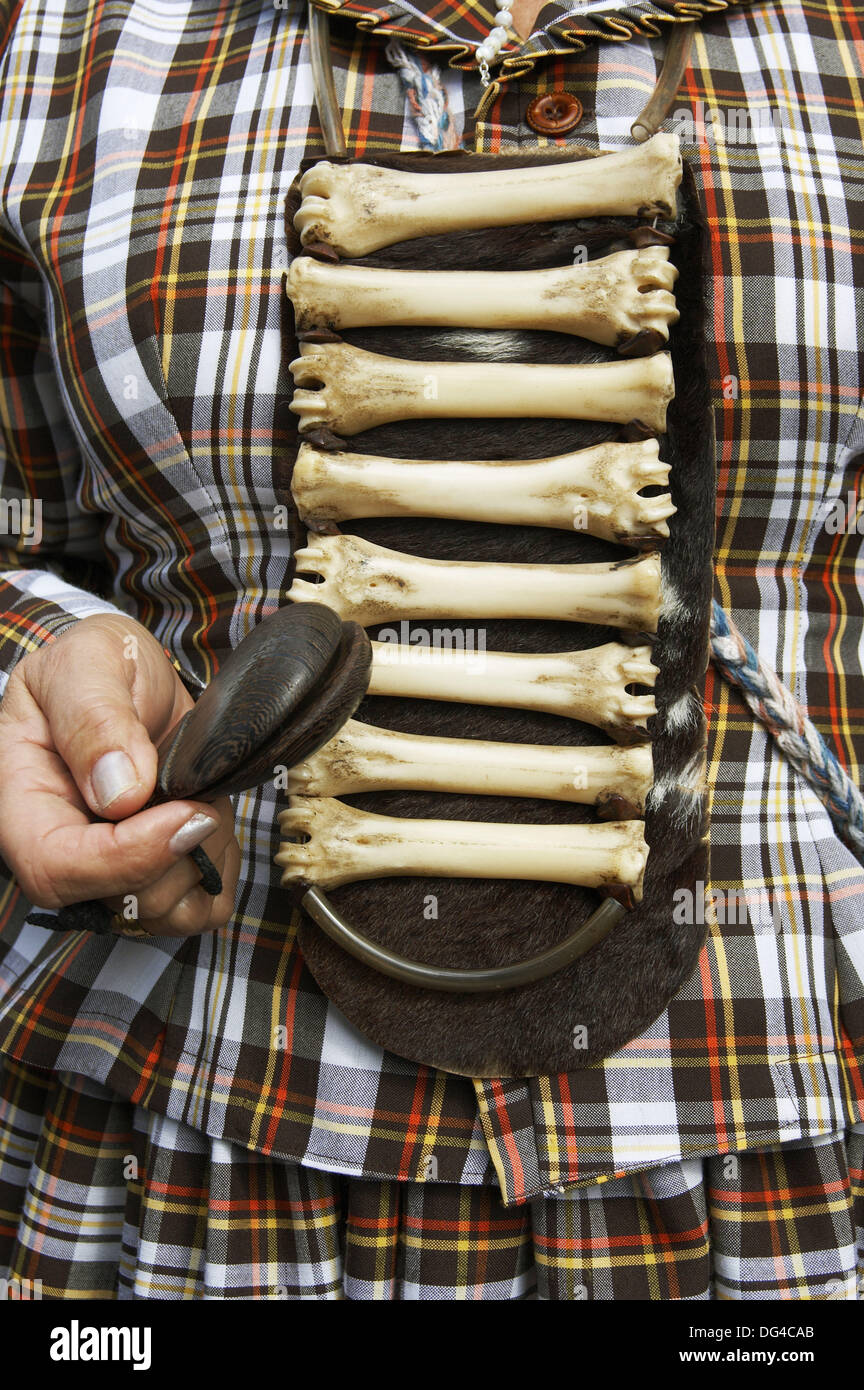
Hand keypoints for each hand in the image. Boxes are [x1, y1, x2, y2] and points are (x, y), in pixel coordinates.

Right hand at [0, 614, 240, 935]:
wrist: (130, 675)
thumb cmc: (97, 665)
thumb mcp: (88, 662)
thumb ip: (95, 718)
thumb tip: (118, 791)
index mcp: (23, 800)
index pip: (55, 867)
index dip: (125, 856)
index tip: (186, 812)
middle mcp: (60, 847)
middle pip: (112, 901)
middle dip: (175, 855)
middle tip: (202, 792)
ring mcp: (106, 869)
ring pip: (160, 912)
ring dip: (202, 856)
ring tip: (203, 795)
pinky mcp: (152, 876)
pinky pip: (194, 911)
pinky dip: (219, 871)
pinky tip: (211, 820)